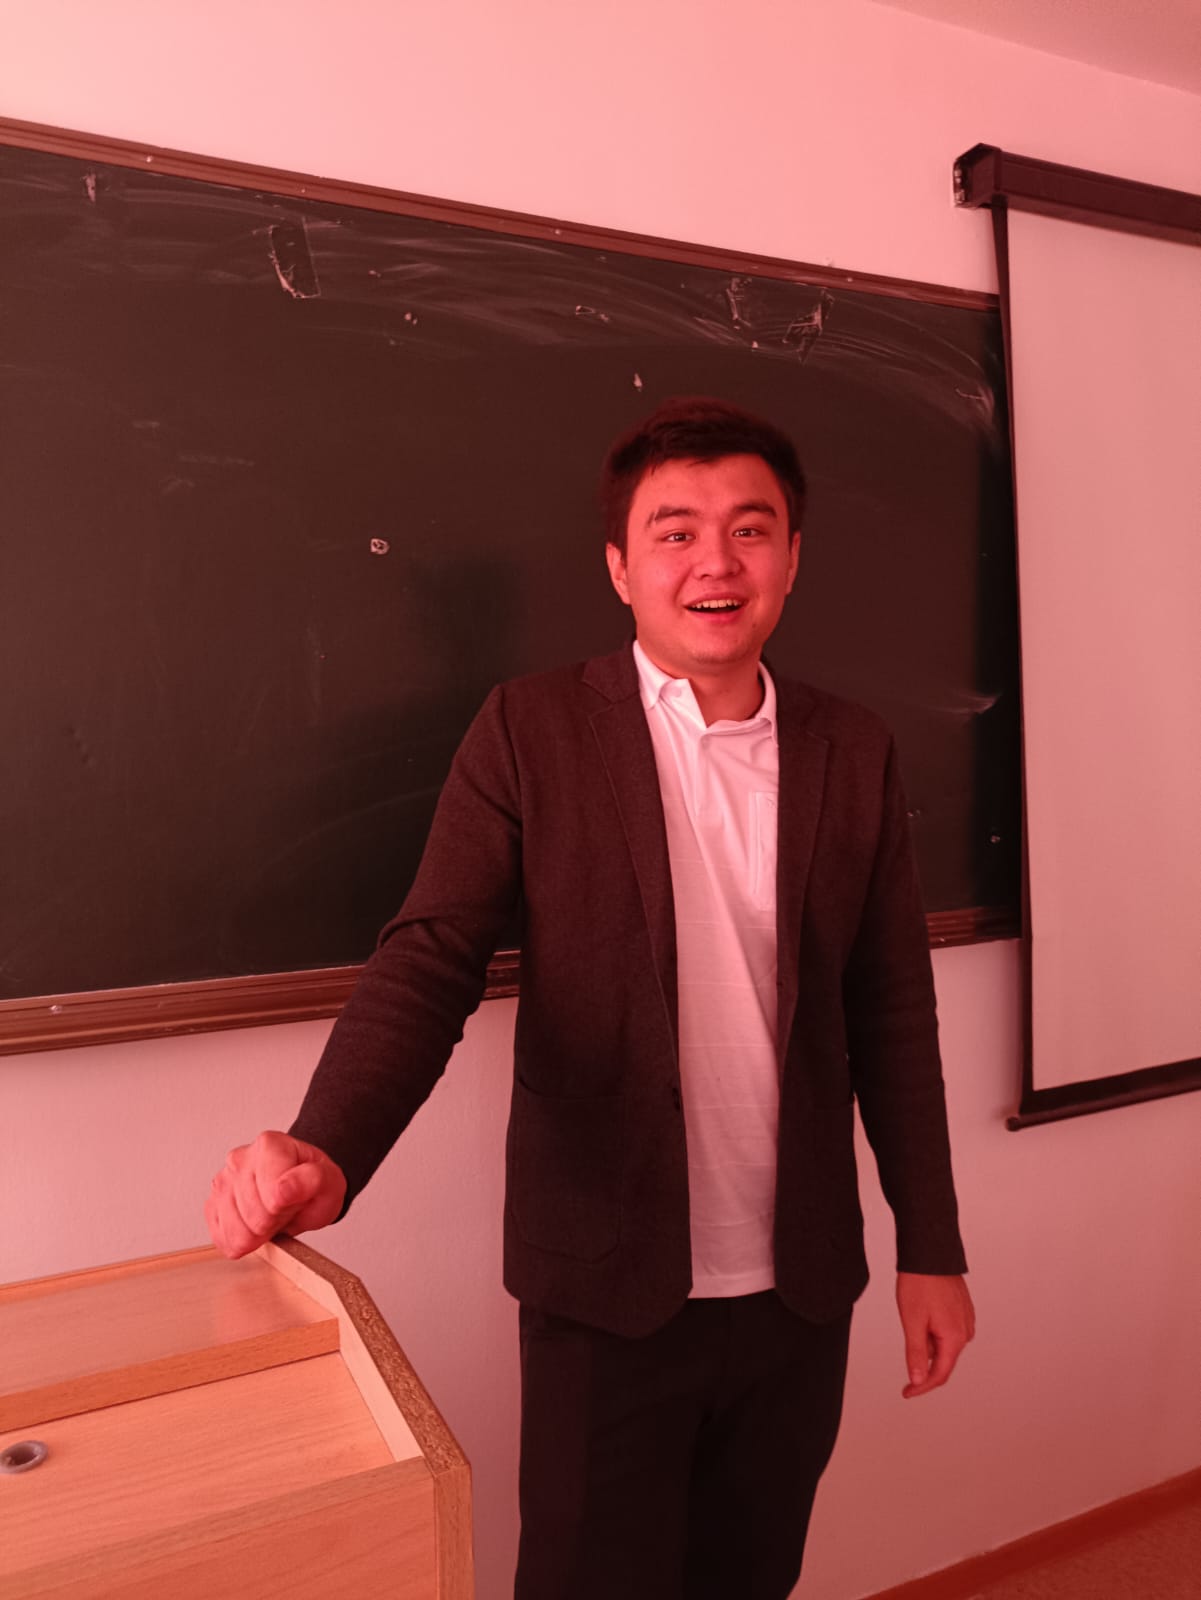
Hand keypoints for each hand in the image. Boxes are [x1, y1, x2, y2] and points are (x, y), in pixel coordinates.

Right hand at [205, 1130, 346, 1258]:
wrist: (300, 1186)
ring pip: (236, 1232)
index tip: (296, 1198)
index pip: (273, 1196)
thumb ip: (311, 1180)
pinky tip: (254, 1224)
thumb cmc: (312, 1184)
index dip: (289, 1207)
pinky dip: (243, 1241)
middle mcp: (240, 1159)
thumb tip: (283, 1189)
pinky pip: (223, 1239)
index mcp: (270, 1146)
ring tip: (270, 1214)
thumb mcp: (329, 1180)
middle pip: (254, 1217)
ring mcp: (222, 1182)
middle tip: (284, 1208)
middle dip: (274, 1221)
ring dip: (258, 1233)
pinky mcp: (212, 1205)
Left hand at [896, 1272, 974, 1398]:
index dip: (921, 1386)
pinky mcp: (962, 1310)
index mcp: (955, 1338)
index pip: (939, 1374)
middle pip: (942, 1359)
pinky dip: (933, 1329)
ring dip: (927, 1340)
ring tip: (915, 1314)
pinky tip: (923, 1312)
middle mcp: (965, 1331)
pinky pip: (947, 1330)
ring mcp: (966, 1320)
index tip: (907, 1392)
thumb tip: (917, 1379)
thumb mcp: (912, 1321)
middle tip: (907, 1340)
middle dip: (923, 1357)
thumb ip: (916, 1354)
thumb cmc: (920, 1283)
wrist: (929, 1253)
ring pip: (944, 1344)